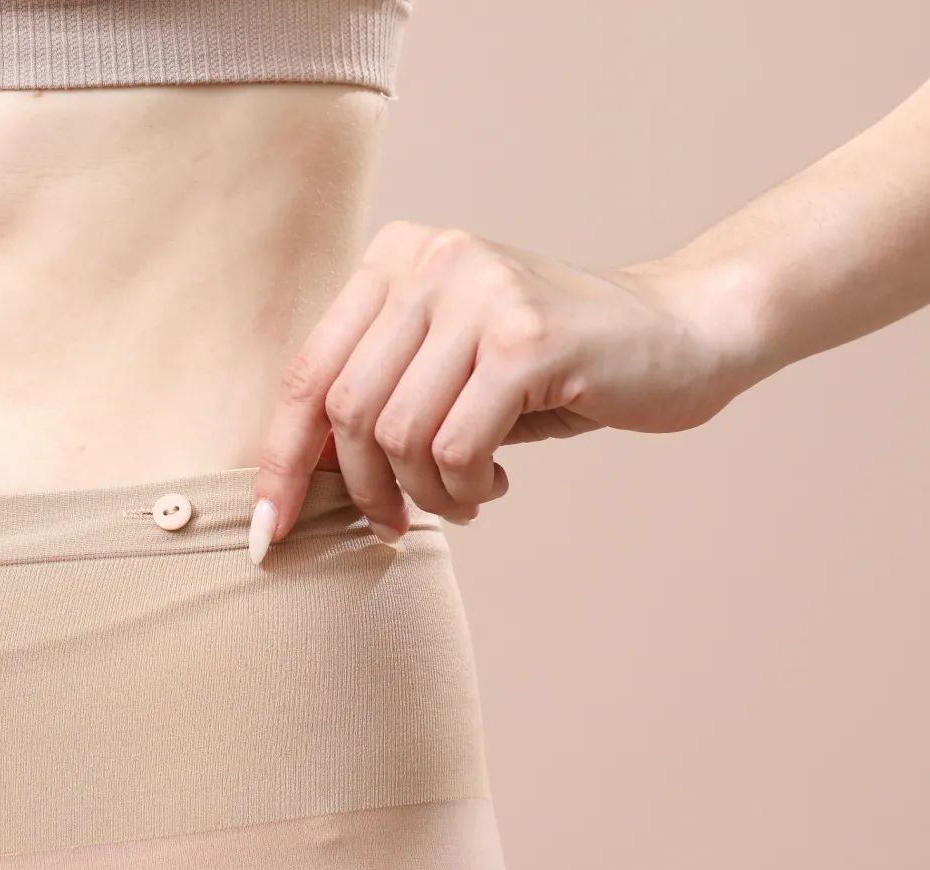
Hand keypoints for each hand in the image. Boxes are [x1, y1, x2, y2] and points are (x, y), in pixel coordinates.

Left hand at [247, 219, 766, 562]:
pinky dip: (464, 489)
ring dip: (423, 494)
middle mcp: (432, 260)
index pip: (305, 372)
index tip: (271, 532)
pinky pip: (455, 448)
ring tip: (463, 498)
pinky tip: (494, 485)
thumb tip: (297, 476)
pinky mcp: (527, 338)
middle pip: (344, 409)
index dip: (279, 462)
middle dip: (363, 490)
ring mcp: (481, 292)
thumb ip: (379, 397)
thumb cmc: (552, 367)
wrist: (678, 334)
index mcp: (397, 258)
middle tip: (398, 523)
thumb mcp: (450, 367)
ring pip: (397, 434)